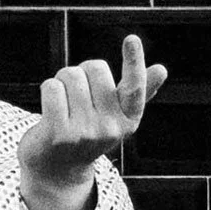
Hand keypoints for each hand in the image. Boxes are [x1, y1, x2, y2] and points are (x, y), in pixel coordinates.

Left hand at [17, 37, 166, 209]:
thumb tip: (162, 69)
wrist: (57, 171)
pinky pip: (52, 87)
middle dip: (82, 72)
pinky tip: (51, 109)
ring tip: (64, 104)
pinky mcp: (59, 134)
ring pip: (71, 75)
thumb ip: (139, 91)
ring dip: (62, 82)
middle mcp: (110, 129)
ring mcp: (85, 133)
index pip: (135, 87)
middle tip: (78, 96)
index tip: (131, 39)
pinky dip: (48, 91)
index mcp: (128, 120)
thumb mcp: (116, 115)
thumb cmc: (87, 133)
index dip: (134, 62)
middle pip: (95, 68)